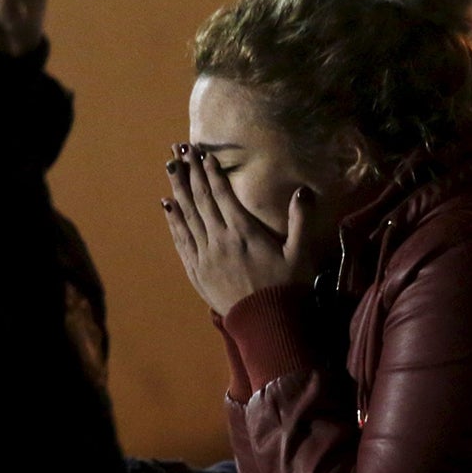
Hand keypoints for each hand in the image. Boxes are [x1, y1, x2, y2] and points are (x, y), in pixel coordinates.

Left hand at [161, 147, 318, 315]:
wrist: (265, 323)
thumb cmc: (286, 288)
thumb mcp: (300, 253)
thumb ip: (300, 220)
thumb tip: (303, 191)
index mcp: (244, 231)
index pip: (223, 194)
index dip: (211, 172)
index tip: (203, 153)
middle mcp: (220, 238)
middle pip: (201, 198)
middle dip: (191, 171)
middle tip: (180, 149)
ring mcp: (205, 254)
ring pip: (187, 215)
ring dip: (178, 189)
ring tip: (170, 167)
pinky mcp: (197, 270)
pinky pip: (181, 239)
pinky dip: (173, 220)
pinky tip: (167, 205)